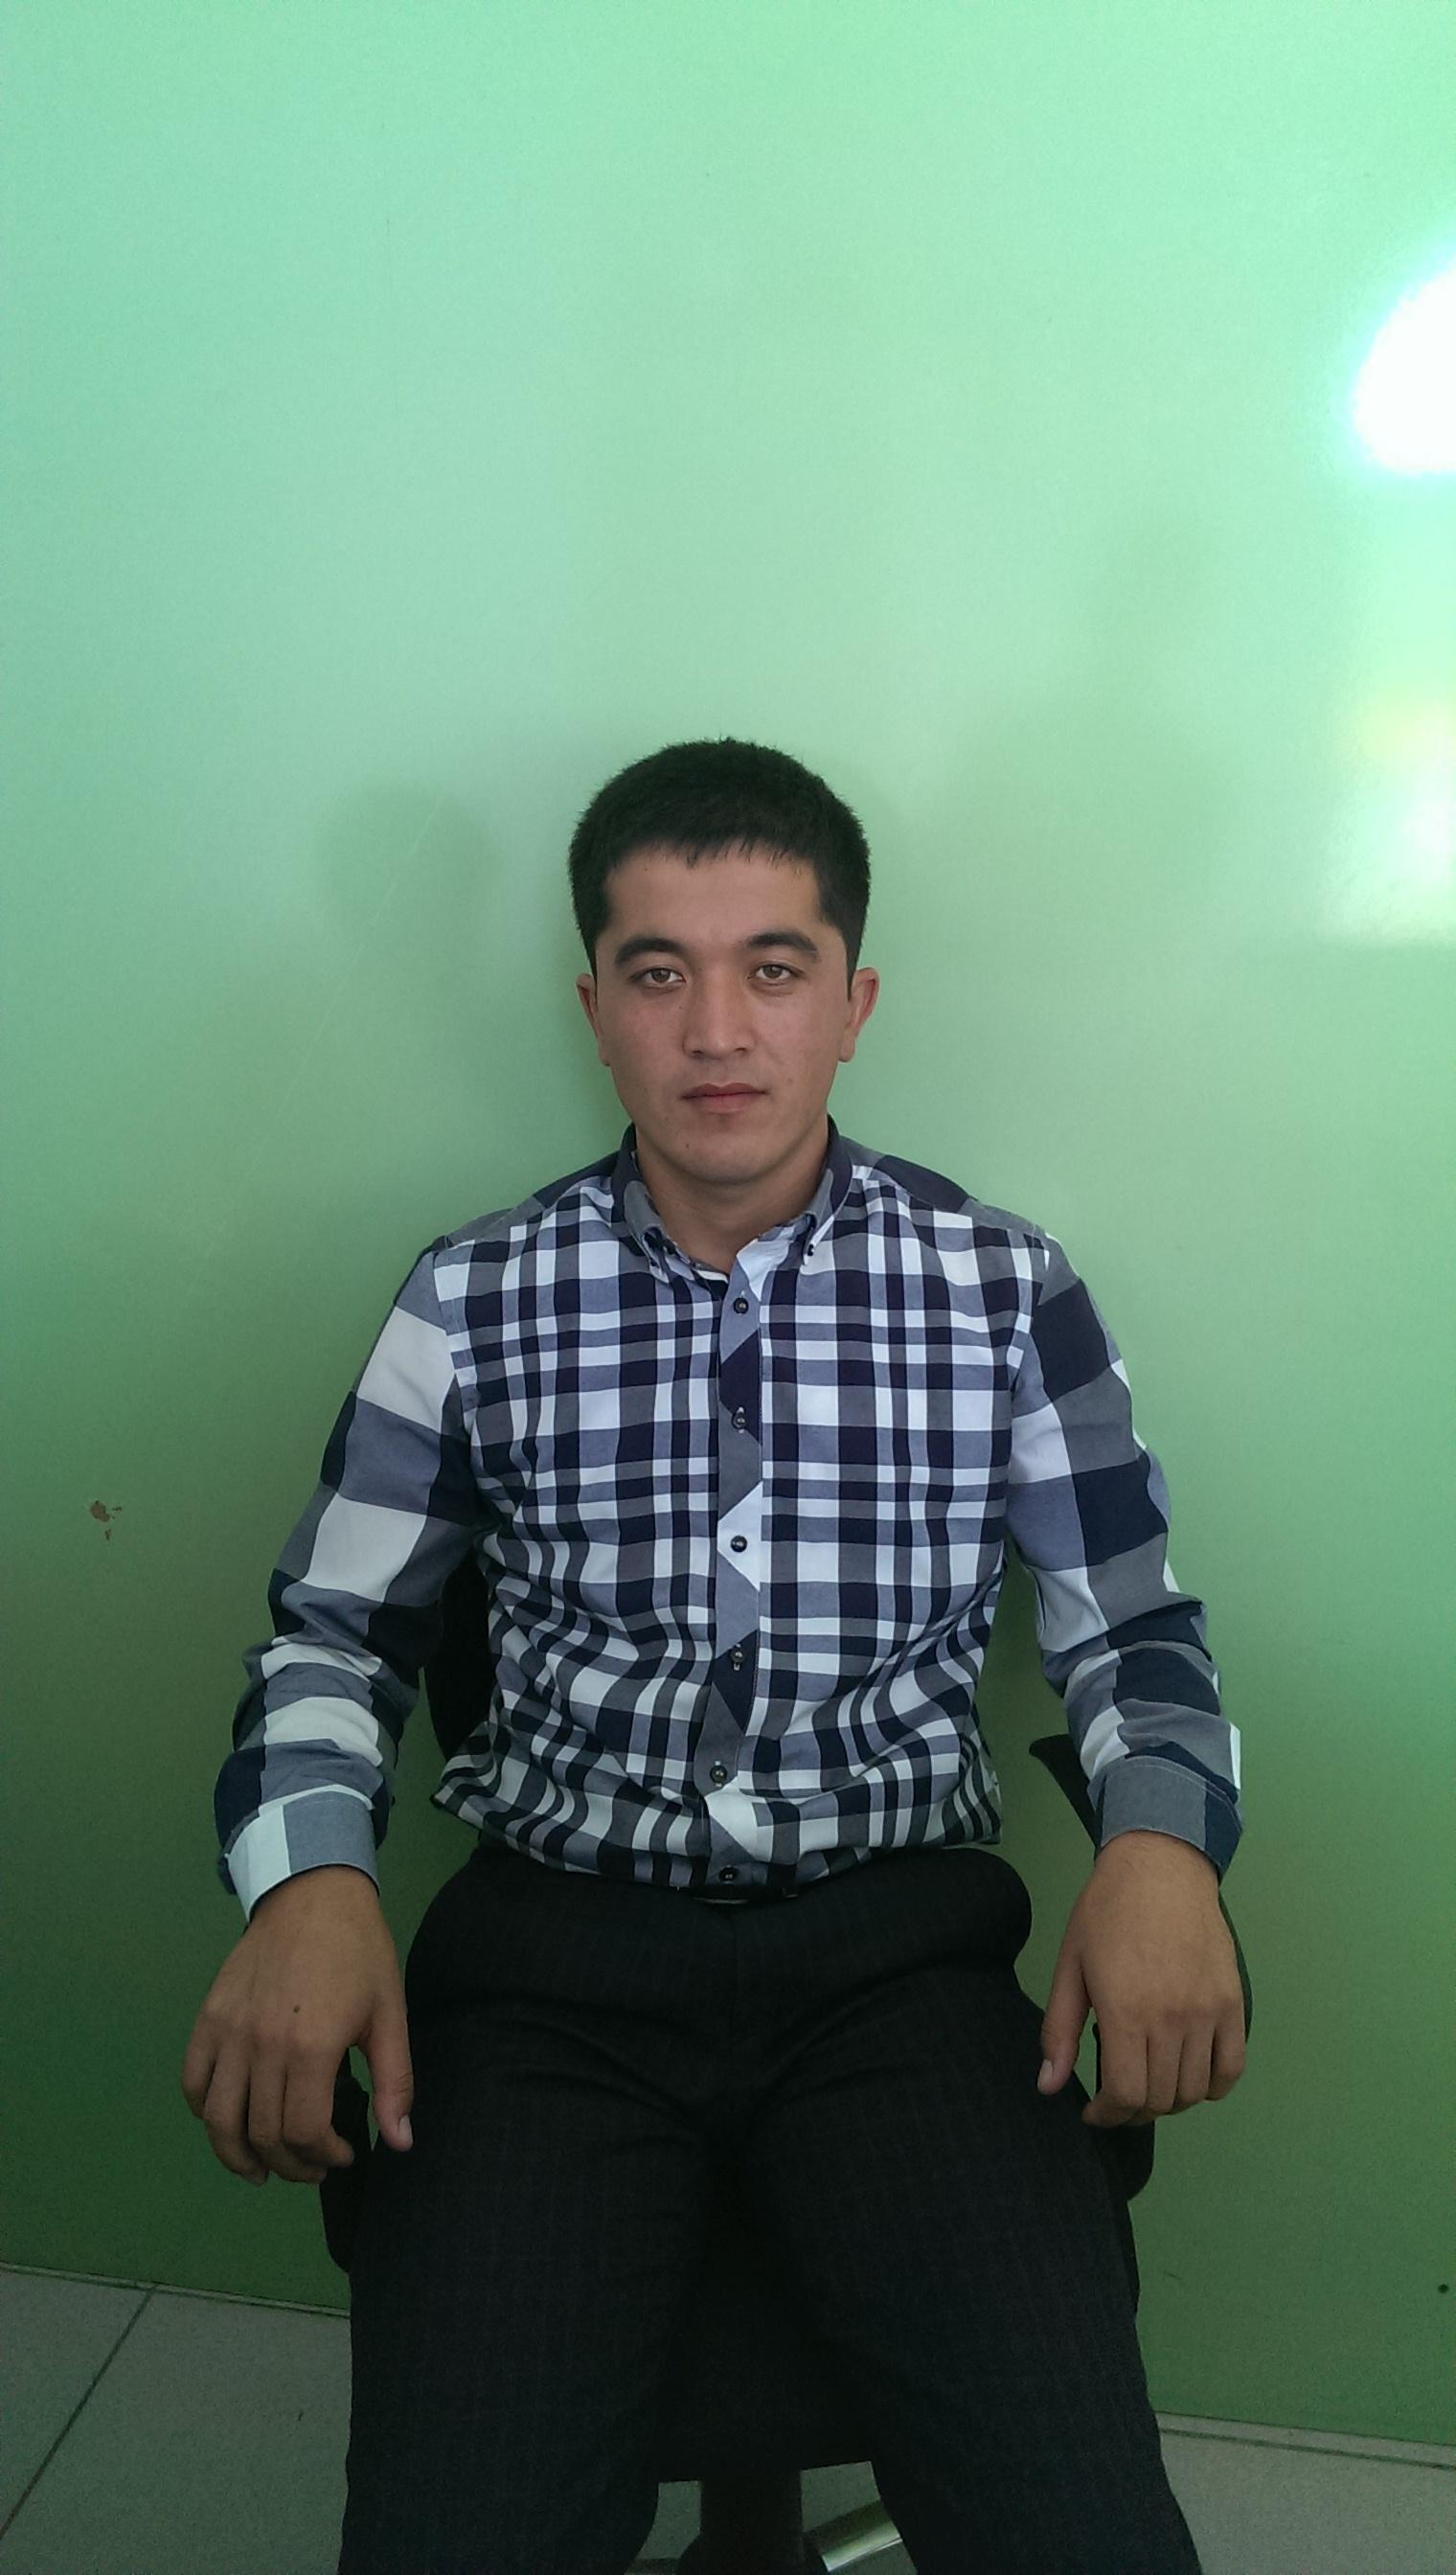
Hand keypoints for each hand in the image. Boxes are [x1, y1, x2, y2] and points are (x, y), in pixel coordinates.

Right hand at [180, 1865, 415, 2185]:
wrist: (313, 1894)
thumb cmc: (359, 1952)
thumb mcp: (390, 2014)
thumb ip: (394, 2082)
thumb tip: (399, 2142)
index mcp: (311, 2047)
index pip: (304, 2132)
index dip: (323, 2157)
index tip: (342, 2155)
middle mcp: (262, 2045)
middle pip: (263, 2133)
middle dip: (290, 2164)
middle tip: (311, 2166)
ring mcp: (229, 2032)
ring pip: (219, 2119)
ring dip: (237, 2155)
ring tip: (261, 2169)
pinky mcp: (208, 2018)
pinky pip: (193, 2081)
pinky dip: (205, 2112)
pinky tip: (229, 2121)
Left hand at [1037, 1830, 1245, 2126]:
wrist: (1160, 1867)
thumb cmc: (1106, 1913)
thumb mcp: (1069, 1967)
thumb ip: (1059, 2031)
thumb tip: (1049, 2087)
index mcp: (1126, 2013)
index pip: (1125, 2095)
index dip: (1108, 2116)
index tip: (1094, 2112)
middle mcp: (1171, 2020)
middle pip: (1160, 2098)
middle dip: (1133, 2111)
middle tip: (1118, 2099)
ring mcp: (1207, 2013)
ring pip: (1195, 2089)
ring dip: (1170, 2101)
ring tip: (1150, 2086)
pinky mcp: (1232, 2003)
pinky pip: (1232, 2068)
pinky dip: (1213, 2086)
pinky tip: (1191, 2078)